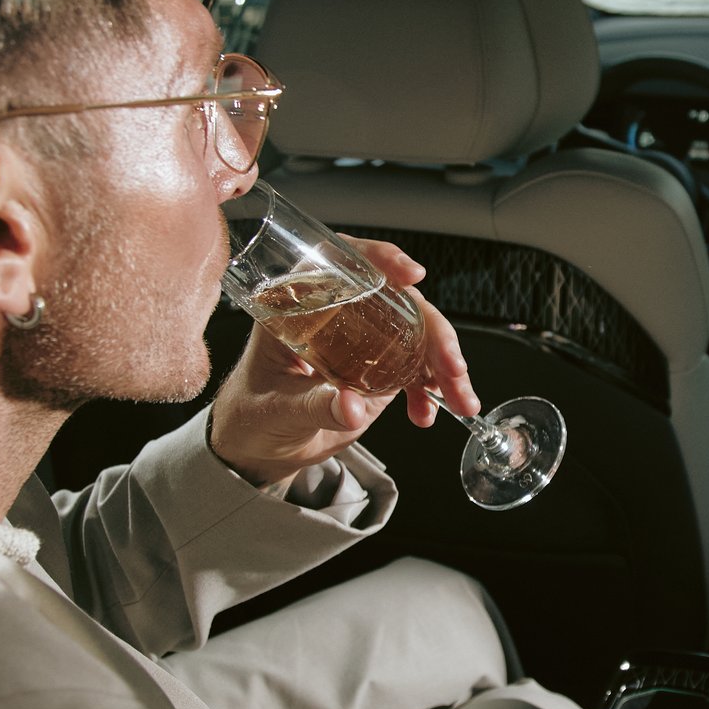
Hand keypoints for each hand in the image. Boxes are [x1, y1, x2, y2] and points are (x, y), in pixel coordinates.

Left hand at [207, 236, 480, 486]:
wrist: (258, 448)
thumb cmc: (250, 417)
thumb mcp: (276, 411)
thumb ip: (315, 407)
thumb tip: (353, 407)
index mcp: (301, 305)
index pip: (343, 263)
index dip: (379, 259)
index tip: (409, 274)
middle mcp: (339, 314)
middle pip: (396, 300)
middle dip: (433, 329)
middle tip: (450, 364)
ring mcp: (364, 340)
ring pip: (418, 334)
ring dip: (445, 364)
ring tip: (458, 397)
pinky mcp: (380, 368)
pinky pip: (418, 368)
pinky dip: (433, 389)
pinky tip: (428, 412)